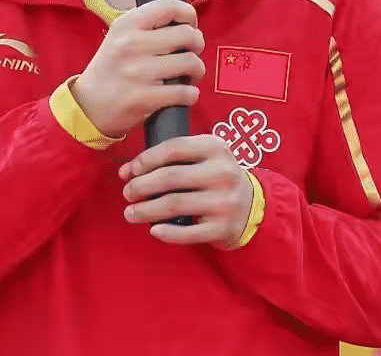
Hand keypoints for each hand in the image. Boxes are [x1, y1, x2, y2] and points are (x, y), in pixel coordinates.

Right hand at [71, 0, 204, 138]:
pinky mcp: (144, 98)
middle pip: (187, 34)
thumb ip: (147, 25)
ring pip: (190, 62)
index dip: (189, 14)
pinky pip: (184, 92)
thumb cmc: (110, 69)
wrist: (87, 105)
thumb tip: (184, 20)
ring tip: (191, 74)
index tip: (191, 24)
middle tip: (193, 51)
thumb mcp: (119, 35)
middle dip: (198, 43)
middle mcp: (132, 44)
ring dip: (197, 69)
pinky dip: (191, 94)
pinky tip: (186, 93)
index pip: (169, 6)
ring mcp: (138, 72)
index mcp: (127, 24)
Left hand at [119, 134, 254, 247]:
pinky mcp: (223, 227)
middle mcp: (222, 172)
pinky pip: (188, 232)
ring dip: (147, 210)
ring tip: (130, 213)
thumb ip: (176, 157)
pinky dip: (167, 232)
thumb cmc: (217, 176)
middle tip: (127, 193)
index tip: (129, 170)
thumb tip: (130, 169)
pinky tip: (153, 230)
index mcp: (215, 148)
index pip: (174, 148)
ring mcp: (224, 201)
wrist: (252, 205)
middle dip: (142, 186)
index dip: (146, 159)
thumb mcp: (207, 156)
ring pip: (175, 204)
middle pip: (171, 177)